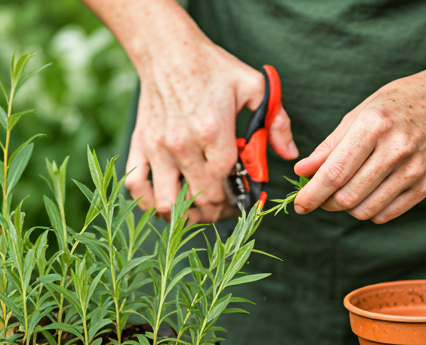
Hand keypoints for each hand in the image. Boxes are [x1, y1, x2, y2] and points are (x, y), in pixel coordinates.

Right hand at [120, 4, 296, 222]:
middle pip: (201, 200)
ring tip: (198, 210)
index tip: (244, 198)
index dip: (238, 199)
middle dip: (218, 211)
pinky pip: (135, 186)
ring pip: (168, 203)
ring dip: (185, 214)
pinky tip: (166, 201)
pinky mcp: (139, 145)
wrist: (167, 48)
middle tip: (226, 206)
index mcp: (213, 132)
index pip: (226, 184)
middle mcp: (182, 145)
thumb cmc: (212, 67)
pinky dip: (148, 202)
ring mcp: (157, 148)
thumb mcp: (254, 86)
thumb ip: (277, 122)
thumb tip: (289, 154)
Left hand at [293, 61, 425, 223]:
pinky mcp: (423, 186)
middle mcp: (396, 149)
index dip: (311, 195)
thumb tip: (302, 172)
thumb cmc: (393, 106)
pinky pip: (385, 214)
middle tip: (319, 196)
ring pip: (364, 211)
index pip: (334, 174)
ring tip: (344, 191)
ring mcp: (413, 170)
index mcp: (373, 127)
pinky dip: (368, 211)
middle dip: (325, 203)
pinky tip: (367, 193)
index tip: (299, 205)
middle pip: (347, 197)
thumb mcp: (357, 115)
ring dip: (345, 208)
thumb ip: (328, 147)